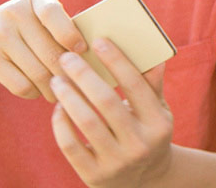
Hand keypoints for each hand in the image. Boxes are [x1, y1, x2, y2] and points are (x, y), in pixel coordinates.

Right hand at [0, 0, 83, 100]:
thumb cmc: (18, 32)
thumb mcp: (34, 19)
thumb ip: (59, 29)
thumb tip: (95, 56)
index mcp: (34, 0)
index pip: (53, 13)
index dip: (70, 34)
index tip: (82, 50)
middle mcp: (14, 14)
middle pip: (51, 53)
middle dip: (68, 74)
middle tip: (78, 87)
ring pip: (39, 72)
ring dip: (53, 88)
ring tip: (60, 93)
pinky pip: (22, 84)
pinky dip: (33, 92)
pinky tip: (36, 91)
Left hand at [48, 40, 173, 186]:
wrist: (144, 181)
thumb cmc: (147, 134)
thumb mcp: (157, 113)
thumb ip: (152, 87)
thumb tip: (154, 56)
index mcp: (158, 123)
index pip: (136, 85)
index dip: (117, 61)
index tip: (99, 41)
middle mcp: (140, 143)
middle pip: (106, 102)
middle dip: (83, 76)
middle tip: (66, 58)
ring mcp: (116, 161)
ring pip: (86, 122)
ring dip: (67, 96)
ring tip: (56, 80)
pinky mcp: (94, 174)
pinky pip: (70, 145)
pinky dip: (60, 123)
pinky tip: (58, 108)